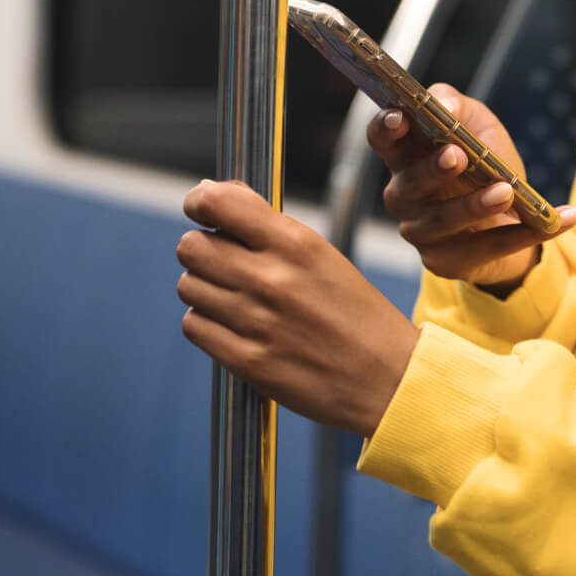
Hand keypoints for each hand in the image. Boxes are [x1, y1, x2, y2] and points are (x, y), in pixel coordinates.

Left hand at [177, 180, 420, 436]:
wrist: (387, 378)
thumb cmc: (355, 312)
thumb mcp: (322, 254)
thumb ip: (269, 226)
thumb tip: (213, 197)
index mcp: (295, 244)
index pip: (216, 204)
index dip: (198, 202)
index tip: (199, 208)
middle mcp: (271, 278)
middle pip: (191, 247)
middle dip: (202, 249)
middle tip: (222, 260)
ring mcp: (256, 321)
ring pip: (188, 286)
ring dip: (204, 288)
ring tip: (234, 296)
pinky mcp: (246, 360)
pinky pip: (195, 325)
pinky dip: (206, 322)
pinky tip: (233, 324)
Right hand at [368, 83, 575, 289]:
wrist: (513, 216)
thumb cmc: (485, 164)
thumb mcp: (478, 125)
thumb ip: (457, 106)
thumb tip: (443, 106)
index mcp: (406, 156)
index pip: (382, 139)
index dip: (385, 129)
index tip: (401, 117)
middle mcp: (404, 196)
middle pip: (408, 184)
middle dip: (432, 170)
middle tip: (457, 155)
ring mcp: (421, 233)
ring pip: (443, 221)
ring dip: (475, 206)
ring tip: (506, 191)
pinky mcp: (447, 263)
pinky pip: (488, 249)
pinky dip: (526, 233)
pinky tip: (562, 218)